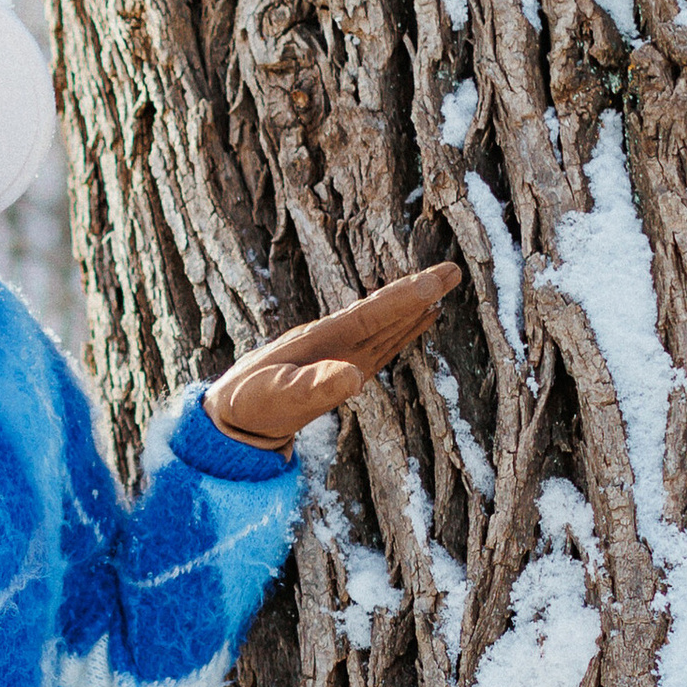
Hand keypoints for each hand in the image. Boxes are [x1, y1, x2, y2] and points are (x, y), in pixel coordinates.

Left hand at [205, 263, 462, 450]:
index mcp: (320, 341)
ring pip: (384, 324)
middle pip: (383, 310)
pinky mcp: (342, 366)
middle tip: (454, 270)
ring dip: (414, 306)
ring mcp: (339, 352)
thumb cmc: (252, 406)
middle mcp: (333, 340)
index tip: (435, 282)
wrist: (232, 417)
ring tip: (444, 287)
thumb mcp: (279, 399)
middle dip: (417, 291)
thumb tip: (353, 377)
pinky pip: (379, 343)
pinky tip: (419, 320)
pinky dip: (402, 330)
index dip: (403, 300)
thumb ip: (314, 387)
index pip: (370, 315)